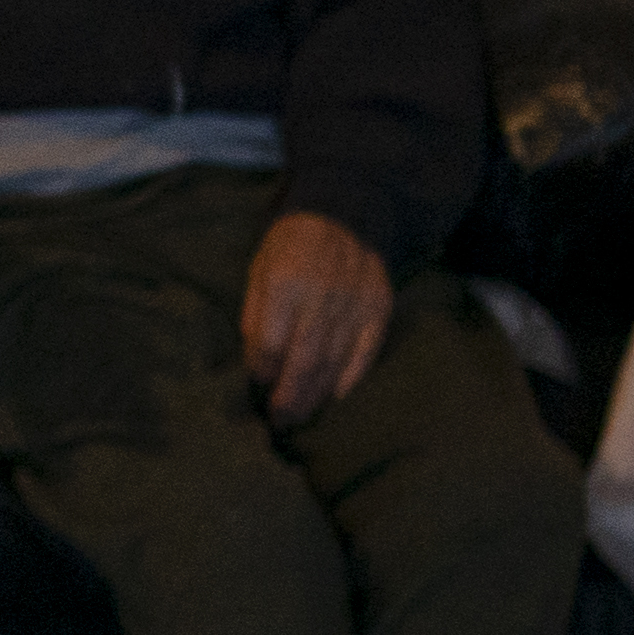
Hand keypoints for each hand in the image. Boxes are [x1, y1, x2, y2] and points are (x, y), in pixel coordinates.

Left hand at [241, 208, 390, 424]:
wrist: (345, 213)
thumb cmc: (292, 245)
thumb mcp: (260, 268)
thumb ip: (255, 313)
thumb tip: (255, 359)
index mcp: (284, 284)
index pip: (269, 344)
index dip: (261, 371)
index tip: (257, 384)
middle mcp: (321, 298)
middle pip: (302, 362)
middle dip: (289, 398)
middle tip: (279, 421)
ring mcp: (354, 305)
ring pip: (333, 363)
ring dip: (315, 395)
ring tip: (301, 416)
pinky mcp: (379, 309)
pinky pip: (365, 352)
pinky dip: (350, 378)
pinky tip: (336, 396)